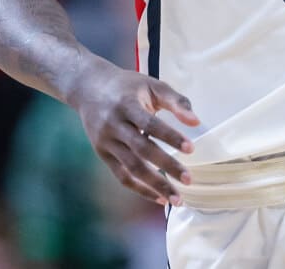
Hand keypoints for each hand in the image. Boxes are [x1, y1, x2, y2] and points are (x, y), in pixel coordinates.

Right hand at [69, 60, 199, 205]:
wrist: (88, 88)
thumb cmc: (127, 86)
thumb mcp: (151, 84)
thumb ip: (175, 101)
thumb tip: (196, 122)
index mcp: (127, 105)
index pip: (150, 124)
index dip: (170, 137)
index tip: (190, 149)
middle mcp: (114, 125)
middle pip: (141, 149)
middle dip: (166, 166)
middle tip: (188, 179)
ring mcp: (106, 142)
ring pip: (131, 168)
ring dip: (155, 185)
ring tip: (177, 198)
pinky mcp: (103, 154)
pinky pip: (122, 176)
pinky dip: (140, 189)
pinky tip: (159, 197)